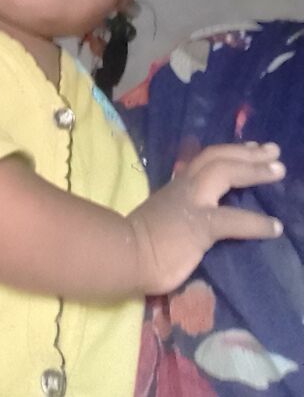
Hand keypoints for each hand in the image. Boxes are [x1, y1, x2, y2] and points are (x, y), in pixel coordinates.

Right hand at [127, 142, 284, 294]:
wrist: (123, 255)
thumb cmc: (137, 242)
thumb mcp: (162, 214)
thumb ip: (179, 208)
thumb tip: (195, 213)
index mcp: (176, 186)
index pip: (204, 160)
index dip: (229, 152)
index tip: (249, 147)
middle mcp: (184, 187)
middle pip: (217, 157)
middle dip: (247, 152)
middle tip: (273, 150)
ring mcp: (192, 203)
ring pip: (225, 172)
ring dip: (254, 170)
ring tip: (278, 170)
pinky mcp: (199, 226)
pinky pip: (233, 219)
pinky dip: (257, 222)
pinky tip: (275, 227)